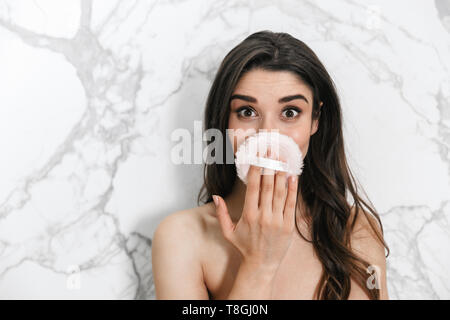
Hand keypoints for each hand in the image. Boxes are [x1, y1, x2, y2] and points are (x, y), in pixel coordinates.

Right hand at [213, 148, 298, 271]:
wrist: (261, 265)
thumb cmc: (244, 247)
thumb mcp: (228, 231)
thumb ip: (221, 213)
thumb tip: (215, 196)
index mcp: (248, 215)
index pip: (253, 187)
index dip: (256, 170)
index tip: (258, 156)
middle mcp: (263, 216)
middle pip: (268, 186)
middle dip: (269, 166)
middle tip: (272, 150)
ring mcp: (277, 221)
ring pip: (280, 192)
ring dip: (281, 173)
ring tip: (282, 158)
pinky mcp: (288, 225)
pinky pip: (291, 203)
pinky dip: (292, 189)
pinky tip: (292, 176)